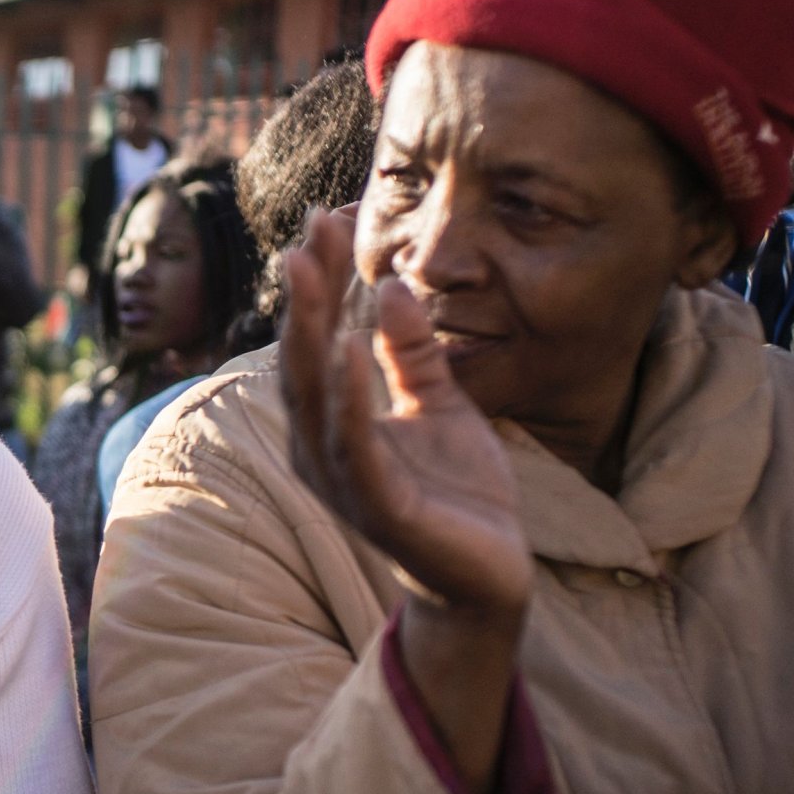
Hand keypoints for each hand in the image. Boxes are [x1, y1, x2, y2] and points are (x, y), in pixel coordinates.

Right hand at [280, 209, 530, 620]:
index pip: (318, 340)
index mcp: (332, 424)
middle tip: (310, 227)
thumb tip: (394, 284)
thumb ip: (413, 352)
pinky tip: (349, 351)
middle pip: (305, 358)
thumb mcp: (440, 404)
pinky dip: (349, 398)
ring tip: (312, 268)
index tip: (327, 218)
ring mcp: (345, 480)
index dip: (322, 281)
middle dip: (308, 291)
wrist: (488, 575)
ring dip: (312, 329)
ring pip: (317, 395)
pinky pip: (355, 446)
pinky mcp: (379, 508)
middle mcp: (322, 449)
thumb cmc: (456, 494)